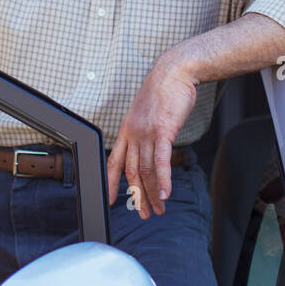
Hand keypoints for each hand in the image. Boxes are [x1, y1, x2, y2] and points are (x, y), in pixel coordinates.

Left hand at [107, 53, 198, 219]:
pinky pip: (161, 161)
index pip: (115, 162)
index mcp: (127, 130)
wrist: (173, 72)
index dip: (111, 182)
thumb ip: (146, 130)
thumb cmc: (164, 91)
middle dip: (138, 196)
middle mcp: (134, 134)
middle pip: (132, 172)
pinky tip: (166, 193)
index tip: (111, 198)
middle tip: (144, 213)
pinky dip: (163, 180)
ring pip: (147, 170)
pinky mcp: (163, 131)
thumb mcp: (148, 112)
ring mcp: (146, 133)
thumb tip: (151, 146)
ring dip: (152, 193)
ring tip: (159, 208)